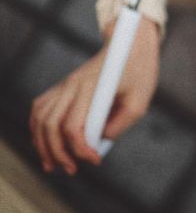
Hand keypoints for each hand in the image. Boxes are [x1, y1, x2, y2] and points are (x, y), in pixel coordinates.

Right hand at [29, 15, 159, 174]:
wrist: (131, 43)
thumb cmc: (139, 71)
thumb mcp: (140, 100)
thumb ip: (121, 124)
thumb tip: (100, 140)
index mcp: (91, 87)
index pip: (73, 126)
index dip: (80, 149)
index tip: (96, 160)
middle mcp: (72, 84)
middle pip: (50, 125)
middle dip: (56, 153)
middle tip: (71, 169)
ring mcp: (65, 83)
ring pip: (40, 117)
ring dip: (41, 143)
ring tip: (52, 164)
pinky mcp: (64, 85)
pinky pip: (40, 107)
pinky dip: (38, 128)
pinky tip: (46, 143)